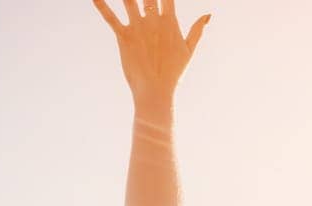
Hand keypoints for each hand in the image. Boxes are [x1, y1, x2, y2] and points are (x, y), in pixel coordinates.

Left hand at [92, 0, 210, 109]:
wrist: (156, 91)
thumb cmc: (173, 73)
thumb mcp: (188, 50)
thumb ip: (197, 30)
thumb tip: (208, 14)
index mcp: (169, 21)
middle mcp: (154, 20)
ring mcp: (138, 28)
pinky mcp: (124, 37)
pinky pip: (111, 18)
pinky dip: (102, 6)